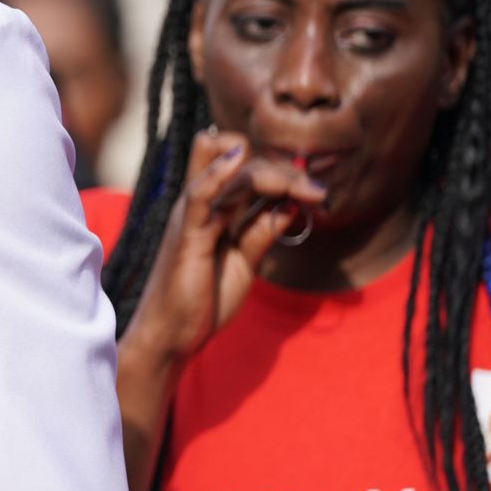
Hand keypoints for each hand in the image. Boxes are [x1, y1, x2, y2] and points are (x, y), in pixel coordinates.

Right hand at [127, 128, 325, 365]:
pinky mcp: (187, 235)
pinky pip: (200, 193)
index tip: (309, 188)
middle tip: (317, 194)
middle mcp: (201, 202)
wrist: (172, 335)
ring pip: (229, 166)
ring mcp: (192, 214)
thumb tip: (291, 204)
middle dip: (284, 168)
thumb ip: (261, 232)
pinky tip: (239, 162)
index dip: (275, 164)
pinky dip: (219, 172)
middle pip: (240, 154)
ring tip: (310, 193)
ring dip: (275, 174)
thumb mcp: (244, 262)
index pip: (239, 159)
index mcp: (213, 207)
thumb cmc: (203, 299)